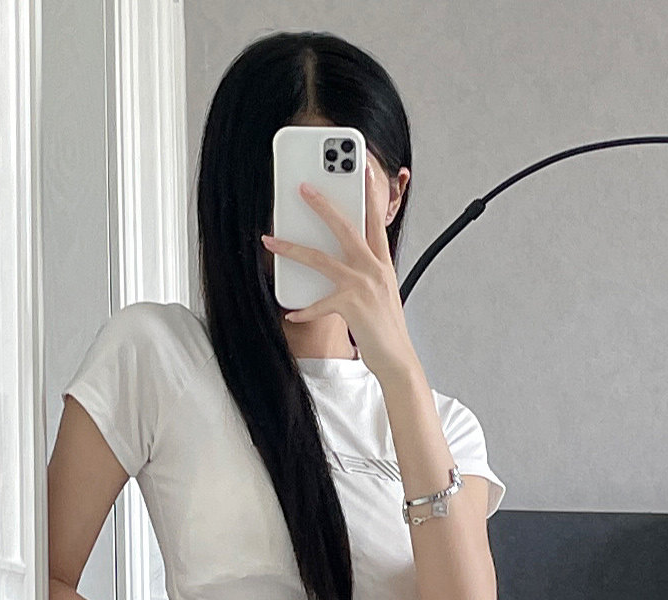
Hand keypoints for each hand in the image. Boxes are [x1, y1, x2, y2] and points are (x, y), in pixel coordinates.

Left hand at [261, 155, 418, 384]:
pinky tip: (291, 313)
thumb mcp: (381, 292)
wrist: (397, 359)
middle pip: (345, 227)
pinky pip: (319, 304)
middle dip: (322, 205)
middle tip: (303, 187)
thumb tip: (341, 260)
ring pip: (320, 259)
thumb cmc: (386, 328)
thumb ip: (365, 272)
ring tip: (270, 239)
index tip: (362, 171)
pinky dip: (303, 310)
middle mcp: (373, 268)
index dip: (369, 194)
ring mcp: (362, 285)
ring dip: (292, 248)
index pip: (375, 220)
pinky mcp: (351, 306)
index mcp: (382, 262)